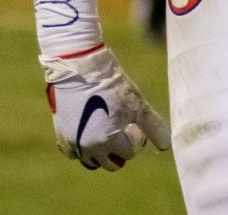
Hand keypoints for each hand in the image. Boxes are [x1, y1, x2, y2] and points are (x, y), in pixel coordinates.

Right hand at [41, 44, 171, 169]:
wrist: (80, 66)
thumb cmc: (112, 84)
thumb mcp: (138, 105)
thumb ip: (154, 128)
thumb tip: (165, 146)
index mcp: (108, 142)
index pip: (128, 153)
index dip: (136, 138)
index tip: (134, 123)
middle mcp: (88, 147)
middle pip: (110, 162)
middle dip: (119, 150)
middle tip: (122, 130)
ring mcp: (72, 142)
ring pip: (90, 160)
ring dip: (101, 151)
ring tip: (107, 131)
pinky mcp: (61, 133)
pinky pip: (73, 152)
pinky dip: (82, 147)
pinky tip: (89, 132)